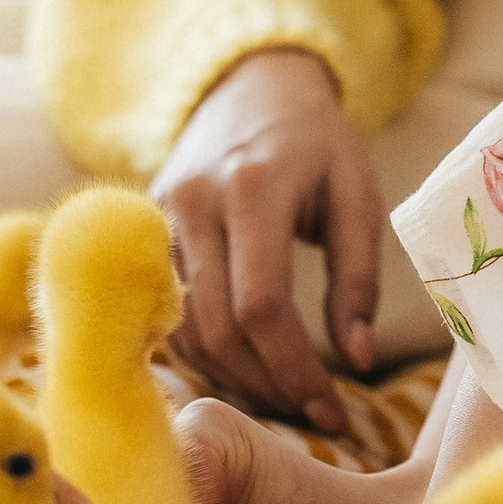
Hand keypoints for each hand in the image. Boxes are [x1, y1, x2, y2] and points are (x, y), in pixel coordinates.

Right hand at [149, 49, 379, 429]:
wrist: (249, 88)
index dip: (294, 368)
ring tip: (287, 399)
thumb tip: (356, 361)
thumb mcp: (357, 194)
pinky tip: (249, 372)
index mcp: (252, 187)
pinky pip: (167, 318)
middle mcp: (192, 203)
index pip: (260, 304)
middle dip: (268, 385)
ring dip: (236, 379)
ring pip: (184, 331)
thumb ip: (358, 278)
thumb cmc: (316, 144)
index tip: (332, 407)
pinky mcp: (143, 237)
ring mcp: (157, 220)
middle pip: (218, 327)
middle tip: (314, 415)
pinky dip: (206, 357)